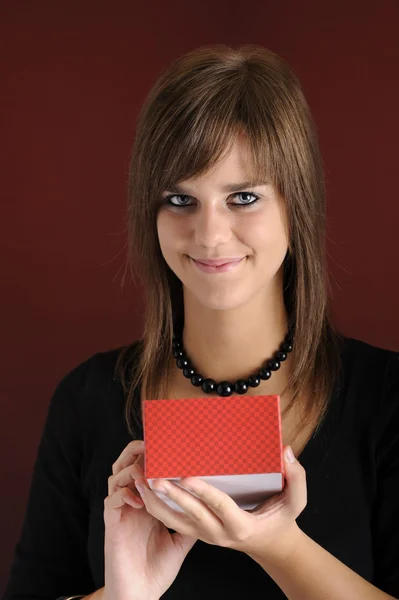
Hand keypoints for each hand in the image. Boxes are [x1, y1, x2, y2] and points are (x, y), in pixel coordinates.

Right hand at [103, 440, 196, 599]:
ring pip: (116, 477)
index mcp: (146, 503)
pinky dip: (124, 492)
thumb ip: (190, 520)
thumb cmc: (157, 569)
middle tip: (149, 445)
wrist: (139, 594)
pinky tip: (138, 497)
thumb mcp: (181, 540)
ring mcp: (121, 512)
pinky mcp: (112, 524)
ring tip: (146, 468)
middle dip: (135, 452)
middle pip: (126, 466)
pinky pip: (112, 499)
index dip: (152, 455)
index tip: (168, 445)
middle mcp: (132, 503)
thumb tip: (209, 505)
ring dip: (131, 469)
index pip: (145, 469)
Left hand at [134, 445, 305, 563]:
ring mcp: (204, 535)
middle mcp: (218, 533)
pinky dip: (157, 506)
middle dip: (170, 495)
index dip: (203, 492)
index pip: (220, 507)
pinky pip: (171, 521)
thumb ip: (297, 478)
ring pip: (174, 521)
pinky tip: (144, 488)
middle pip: (190, 515)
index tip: (186, 477)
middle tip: (153, 477)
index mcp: (241, 525)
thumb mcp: (295, 502)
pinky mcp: (196, 532)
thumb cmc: (281, 519)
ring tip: (140, 480)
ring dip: (156, 502)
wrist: (269, 544)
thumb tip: (286, 452)